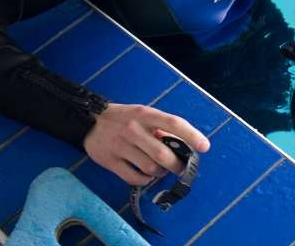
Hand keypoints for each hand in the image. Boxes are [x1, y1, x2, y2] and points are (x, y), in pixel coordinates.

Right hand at [83, 103, 209, 185]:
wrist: (89, 120)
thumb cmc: (125, 118)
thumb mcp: (144, 114)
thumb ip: (161, 127)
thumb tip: (183, 146)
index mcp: (146, 114)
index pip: (174, 123)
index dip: (191, 135)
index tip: (205, 146)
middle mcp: (133, 129)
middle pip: (163, 154)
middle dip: (177, 165)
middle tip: (181, 168)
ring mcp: (120, 146)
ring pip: (150, 168)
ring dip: (160, 173)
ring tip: (161, 169)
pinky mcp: (109, 161)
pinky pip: (134, 178)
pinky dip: (145, 180)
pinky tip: (146, 175)